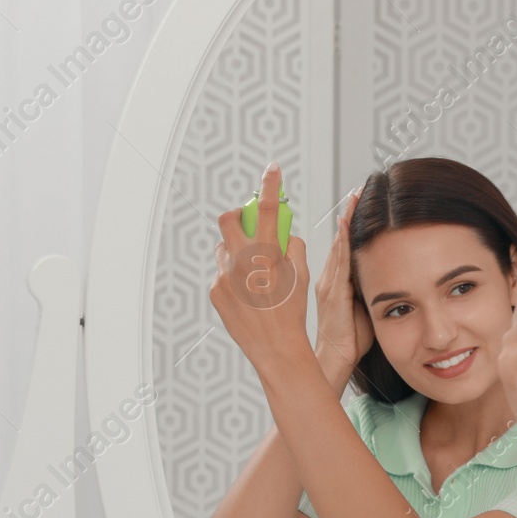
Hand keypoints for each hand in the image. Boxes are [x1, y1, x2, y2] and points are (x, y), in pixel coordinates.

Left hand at [209, 161, 313, 370]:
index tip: (272, 170)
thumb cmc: (292, 312)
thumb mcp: (301, 275)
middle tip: (249, 224)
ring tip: (253, 274)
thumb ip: (293, 246)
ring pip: (224, 249)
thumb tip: (284, 234)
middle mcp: (242, 260)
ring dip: (237, 251)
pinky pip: (222, 274)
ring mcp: (225, 275)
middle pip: (229, 219)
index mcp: (267, 252)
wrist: (276, 347)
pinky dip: (234, 277)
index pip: (268, 208)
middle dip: (238, 215)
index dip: (271, 184)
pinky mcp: (216, 291)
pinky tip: (248, 295)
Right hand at [313, 186, 372, 373]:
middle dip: (350, 215)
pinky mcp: (333, 292)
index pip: (345, 248)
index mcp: (336, 283)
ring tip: (354, 197)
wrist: (336, 359)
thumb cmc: (351, 339)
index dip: (352, 226)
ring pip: (339, 245)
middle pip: (341, 240)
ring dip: (347, 221)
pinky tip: (347, 223)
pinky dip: (343, 241)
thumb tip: (392, 277)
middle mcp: (329, 279)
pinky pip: (339, 261)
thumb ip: (373, 290)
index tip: (361, 204)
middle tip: (358, 191)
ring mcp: (329, 284)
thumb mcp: (365, 309)